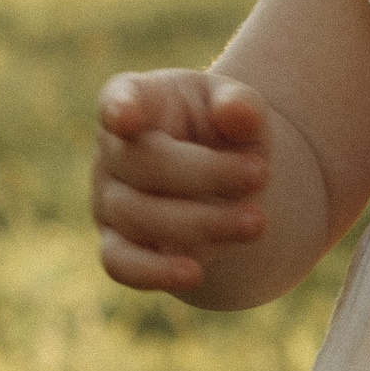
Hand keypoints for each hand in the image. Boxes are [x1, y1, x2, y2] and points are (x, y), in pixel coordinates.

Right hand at [91, 69, 270, 293]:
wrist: (224, 176)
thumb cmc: (224, 130)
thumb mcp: (241, 108)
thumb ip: (241, 106)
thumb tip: (237, 112)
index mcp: (138, 97)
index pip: (122, 96)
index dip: (121, 107)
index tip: (125, 116)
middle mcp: (112, 149)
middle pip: (144, 163)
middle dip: (206, 174)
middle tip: (262, 175)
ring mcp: (107, 199)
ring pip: (140, 217)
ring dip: (202, 222)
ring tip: (257, 222)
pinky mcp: (115, 243)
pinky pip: (120, 263)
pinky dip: (153, 272)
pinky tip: (194, 274)